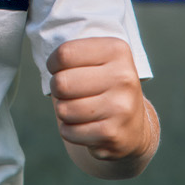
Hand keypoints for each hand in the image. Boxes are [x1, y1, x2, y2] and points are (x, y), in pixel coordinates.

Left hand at [49, 37, 155, 178]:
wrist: (133, 127)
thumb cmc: (105, 87)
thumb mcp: (99, 60)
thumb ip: (76, 53)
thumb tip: (51, 62)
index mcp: (118, 51)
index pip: (65, 53)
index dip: (54, 63)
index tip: (60, 69)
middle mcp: (124, 78)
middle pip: (61, 82)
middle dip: (58, 89)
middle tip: (70, 92)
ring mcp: (120, 107)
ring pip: (63, 109)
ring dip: (64, 111)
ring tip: (80, 109)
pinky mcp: (112, 134)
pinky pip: (68, 132)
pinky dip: (70, 131)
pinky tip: (86, 126)